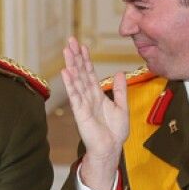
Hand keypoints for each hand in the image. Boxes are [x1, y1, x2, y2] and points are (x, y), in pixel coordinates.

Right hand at [61, 37, 128, 189]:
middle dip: (76, 56)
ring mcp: (83, 104)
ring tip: (66, 51)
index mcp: (97, 95)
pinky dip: (70, 83)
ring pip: (76, 80)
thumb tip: (121, 73)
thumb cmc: (114, 132)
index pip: (90, 73)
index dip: (86, 59)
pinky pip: (75, 95)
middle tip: (70, 40)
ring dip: (71, 65)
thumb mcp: (122, 107)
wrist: (111, 149)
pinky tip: (66, 72)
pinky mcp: (80, 113)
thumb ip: (120, 90)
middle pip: (81, 73)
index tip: (83, 46)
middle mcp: (88, 97)